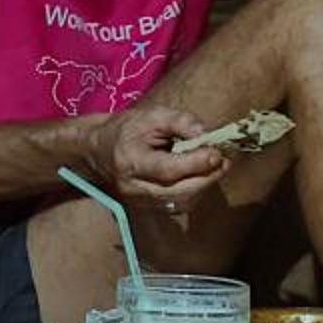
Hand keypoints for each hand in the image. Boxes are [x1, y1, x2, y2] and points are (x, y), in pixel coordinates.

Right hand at [90, 103, 226, 208]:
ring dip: (204, 185)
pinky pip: (178, 205)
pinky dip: (195, 191)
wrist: (98, 150)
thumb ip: (180, 121)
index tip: (217, 152)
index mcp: (130, 161)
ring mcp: (139, 201)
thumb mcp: (151, 115)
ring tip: (216, 166)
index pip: (168, 169)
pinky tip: (201, 175)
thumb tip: (207, 134)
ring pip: (181, 202)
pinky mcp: (147, 207)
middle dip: (207, 177)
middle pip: (179, 192)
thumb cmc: (126, 129)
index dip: (196, 163)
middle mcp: (133, 187)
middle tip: (224, 160)